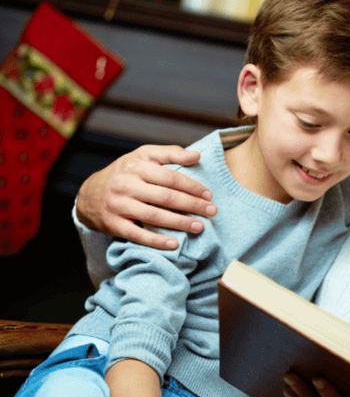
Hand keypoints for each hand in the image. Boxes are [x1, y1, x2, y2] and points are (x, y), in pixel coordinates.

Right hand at [76, 144, 215, 248]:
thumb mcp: (144, 156)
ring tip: (199, 227)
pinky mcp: (113, 223)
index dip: (192, 186)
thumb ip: (170, 153)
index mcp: (136, 166)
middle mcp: (126, 185)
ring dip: (179, 223)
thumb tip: (197, 155)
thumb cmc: (125, 172)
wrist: (90, 193)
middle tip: (212, 211)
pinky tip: (175, 244)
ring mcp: (118, 205)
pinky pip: (138, 234)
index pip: (170, 177)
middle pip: (165, 197)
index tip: (209, 195)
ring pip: (154, 216)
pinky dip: (157, 241)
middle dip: (192, 205)